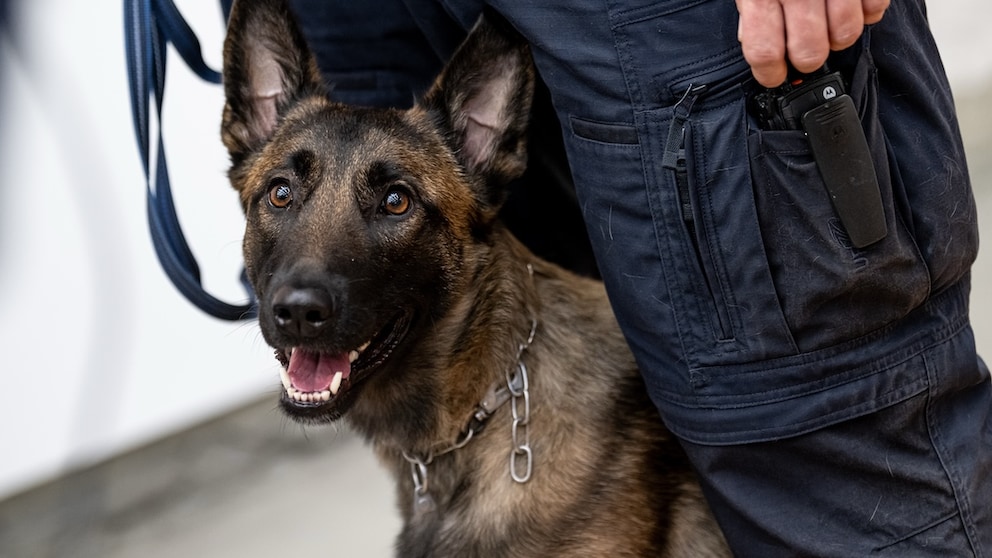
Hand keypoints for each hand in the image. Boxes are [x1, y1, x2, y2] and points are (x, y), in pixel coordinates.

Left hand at [735, 0, 888, 86]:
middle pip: (809, 53)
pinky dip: (867, 12)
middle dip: (806, 59)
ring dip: (838, 37)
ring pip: (845, 35)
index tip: (774, 76)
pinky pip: (875, 9)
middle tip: (804, 49)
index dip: (769, 73)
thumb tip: (757, 44)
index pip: (764, 51)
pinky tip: (852, 5)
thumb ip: (753, 10)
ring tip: (829, 24)